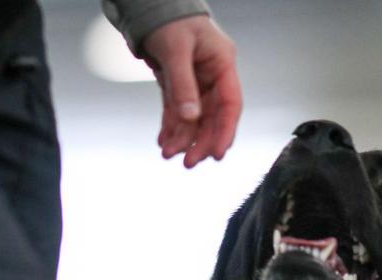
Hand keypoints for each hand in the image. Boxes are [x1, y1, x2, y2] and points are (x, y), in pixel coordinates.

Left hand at [142, 15, 241, 168]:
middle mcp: (211, 76)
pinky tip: (164, 142)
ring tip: (168, 153)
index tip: (217, 153)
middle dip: (200, 142)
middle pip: (212, 118)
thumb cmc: (170, 19)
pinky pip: (177, 112)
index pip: (230, 105)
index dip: (225, 131)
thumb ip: (182, 85)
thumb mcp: (175, 49)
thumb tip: (190, 117)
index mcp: (222, 64)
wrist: (151, 6)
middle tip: (188, 162)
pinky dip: (171, 128)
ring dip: (182, 138)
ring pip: (194, 119)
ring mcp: (195, 83)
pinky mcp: (178, 86)